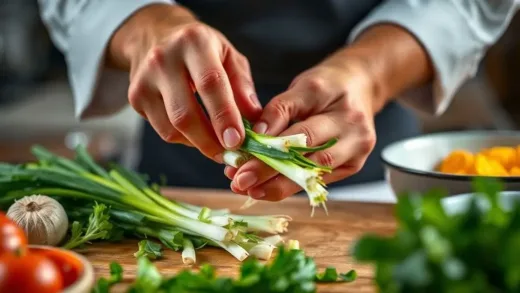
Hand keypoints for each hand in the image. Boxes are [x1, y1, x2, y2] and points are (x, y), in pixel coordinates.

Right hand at [108, 4, 261, 160]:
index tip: (237, 141)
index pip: (210, 84)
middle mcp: (164, 58)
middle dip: (210, 141)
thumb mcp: (229, 56)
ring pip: (172, 128)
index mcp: (194, 42)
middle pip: (185, 113)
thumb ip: (243, 87)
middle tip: (229, 154)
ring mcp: (144, 79)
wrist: (156, 35)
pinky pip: (163, 131)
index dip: (224, 116)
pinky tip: (198, 135)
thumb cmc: (202, 49)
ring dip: (199, 144)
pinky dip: (185, 140)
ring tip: (218, 147)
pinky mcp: (135, 98)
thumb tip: (255, 121)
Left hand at [225, 58, 377, 200]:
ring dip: (278, 185)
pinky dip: (291, 185)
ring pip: (314, 174)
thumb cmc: (326, 87)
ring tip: (250, 190)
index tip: (241, 155)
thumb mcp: (302, 86)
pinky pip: (318, 179)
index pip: (298, 124)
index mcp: (335, 99)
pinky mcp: (354, 165)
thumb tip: (254, 138)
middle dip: (270, 170)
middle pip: (308, 155)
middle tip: (240, 181)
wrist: (361, 88)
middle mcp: (353, 128)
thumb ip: (279, 111)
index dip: (269, 143)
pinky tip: (267, 189)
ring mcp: (357, 149)